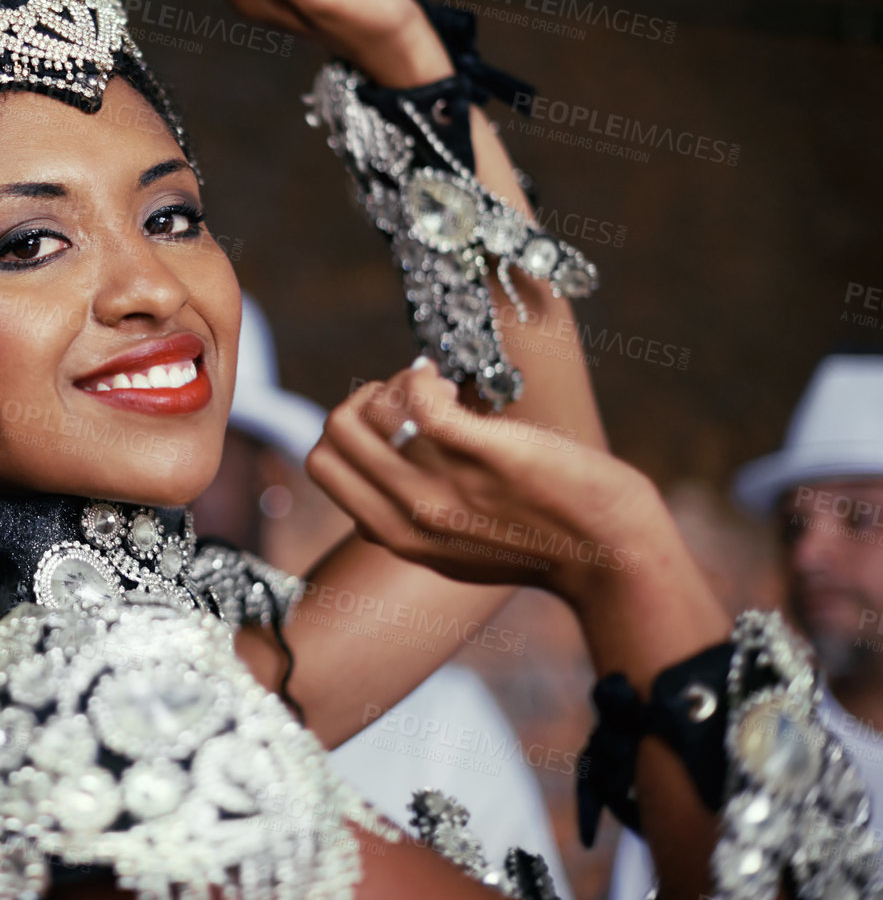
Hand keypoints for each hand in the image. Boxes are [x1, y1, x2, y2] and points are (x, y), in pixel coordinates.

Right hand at [304, 358, 672, 609]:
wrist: (611, 555)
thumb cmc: (542, 545)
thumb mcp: (453, 555)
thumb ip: (408, 527)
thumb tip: (369, 503)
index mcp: (396, 537)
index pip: (322, 467)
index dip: (349, 431)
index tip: (392, 422)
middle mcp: (408, 515)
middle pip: (331, 436)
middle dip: (361, 402)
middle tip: (409, 401)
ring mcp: (443, 485)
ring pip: (367, 410)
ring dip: (398, 384)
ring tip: (442, 394)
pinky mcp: (483, 454)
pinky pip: (419, 399)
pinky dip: (422, 376)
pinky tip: (448, 383)